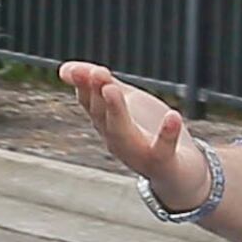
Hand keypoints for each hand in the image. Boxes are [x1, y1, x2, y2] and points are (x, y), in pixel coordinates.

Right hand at [61, 61, 209, 204]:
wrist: (178, 172)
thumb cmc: (147, 133)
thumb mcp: (124, 103)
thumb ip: (100, 84)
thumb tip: (63, 68)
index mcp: (106, 124)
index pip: (89, 103)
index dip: (84, 85)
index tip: (81, 69)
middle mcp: (116, 140)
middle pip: (101, 117)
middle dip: (96, 94)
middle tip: (96, 73)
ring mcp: (137, 153)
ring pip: (122, 133)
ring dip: (116, 112)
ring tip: (113, 89)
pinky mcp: (162, 162)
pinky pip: (162, 150)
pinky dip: (167, 134)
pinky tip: (173, 116)